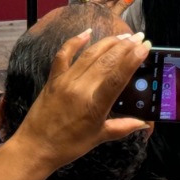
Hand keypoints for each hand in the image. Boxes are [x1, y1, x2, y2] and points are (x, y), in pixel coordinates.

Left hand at [11, 30, 151, 172]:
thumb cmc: (68, 146)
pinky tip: (87, 33)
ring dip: (108, 42)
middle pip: (106, 60)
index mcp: (95, 105)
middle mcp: (80, 88)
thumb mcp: (99, 138)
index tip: (145, 46)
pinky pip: (64, 54)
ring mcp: (65, 81)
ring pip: (90, 54)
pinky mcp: (53, 78)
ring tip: (123, 35)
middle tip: (139, 36)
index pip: (118, 77)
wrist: (35, 147)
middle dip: (125, 46)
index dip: (132, 59)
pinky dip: (75, 41)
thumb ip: (123, 127)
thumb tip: (144, 122)